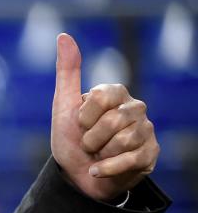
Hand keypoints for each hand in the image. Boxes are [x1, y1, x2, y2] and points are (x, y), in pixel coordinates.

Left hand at [51, 33, 159, 200]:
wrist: (76, 177)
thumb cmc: (71, 140)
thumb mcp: (63, 107)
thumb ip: (67, 72)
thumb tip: (63, 36)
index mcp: (115, 93)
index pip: (102, 96)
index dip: (84, 117)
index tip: (80, 125)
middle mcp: (135, 108)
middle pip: (113, 121)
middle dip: (90, 139)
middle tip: (88, 144)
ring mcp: (145, 131)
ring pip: (123, 140)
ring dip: (99, 154)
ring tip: (97, 155)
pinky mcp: (149, 154)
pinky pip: (130, 160)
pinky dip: (106, 169)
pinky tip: (97, 170)